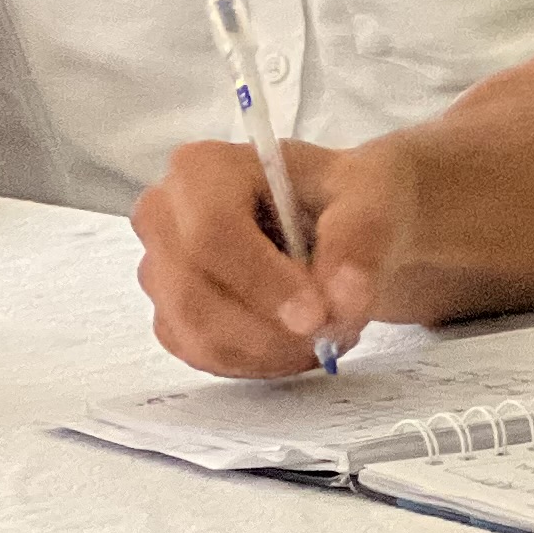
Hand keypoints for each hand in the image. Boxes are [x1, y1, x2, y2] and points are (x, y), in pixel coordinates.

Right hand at [132, 135, 411, 374]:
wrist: (344, 225)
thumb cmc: (346, 197)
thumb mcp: (370, 196)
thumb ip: (358, 239)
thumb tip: (342, 296)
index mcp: (203, 168)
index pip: (211, 232)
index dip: (263, 281)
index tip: (318, 314)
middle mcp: (166, 216)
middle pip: (193, 293)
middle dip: (269, 328)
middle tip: (332, 333)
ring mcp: (163, 270)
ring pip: (199, 335)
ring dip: (272, 351)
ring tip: (328, 333)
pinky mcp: (174, 316)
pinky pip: (205, 357)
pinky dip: (260, 364)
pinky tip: (299, 343)